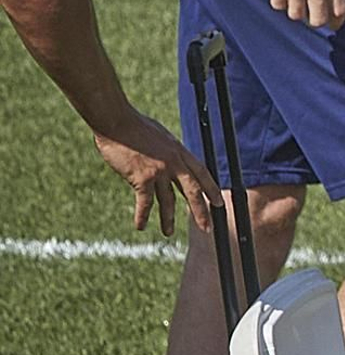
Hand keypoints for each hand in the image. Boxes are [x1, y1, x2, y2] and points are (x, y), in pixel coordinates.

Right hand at [93, 112, 220, 235]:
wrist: (116, 121)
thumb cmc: (133, 126)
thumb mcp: (161, 136)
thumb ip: (169, 151)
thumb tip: (172, 160)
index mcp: (179, 151)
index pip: (202, 173)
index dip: (211, 189)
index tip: (218, 203)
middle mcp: (173, 162)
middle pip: (192, 191)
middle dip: (200, 211)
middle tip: (206, 228)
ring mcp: (159, 170)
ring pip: (168, 200)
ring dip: (168, 219)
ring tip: (169, 233)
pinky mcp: (142, 177)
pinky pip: (145, 202)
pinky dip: (142, 216)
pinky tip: (140, 226)